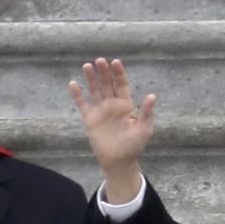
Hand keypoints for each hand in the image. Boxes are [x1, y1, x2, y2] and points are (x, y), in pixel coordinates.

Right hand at [67, 57, 156, 203]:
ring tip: (87, 66)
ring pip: (95, 91)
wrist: (119, 162)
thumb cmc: (134, 146)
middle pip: (107, 84)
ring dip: (91, 78)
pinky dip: (77, 95)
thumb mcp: (144, 129)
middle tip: (100, 61)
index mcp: (126, 105)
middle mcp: (112, 105)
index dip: (119, 73)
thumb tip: (151, 96)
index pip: (122, 84)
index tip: (115, 63)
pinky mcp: (90, 120)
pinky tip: (73, 84)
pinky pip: (82, 105)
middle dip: (104, 72)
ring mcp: (100, 112)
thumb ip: (146, 112)